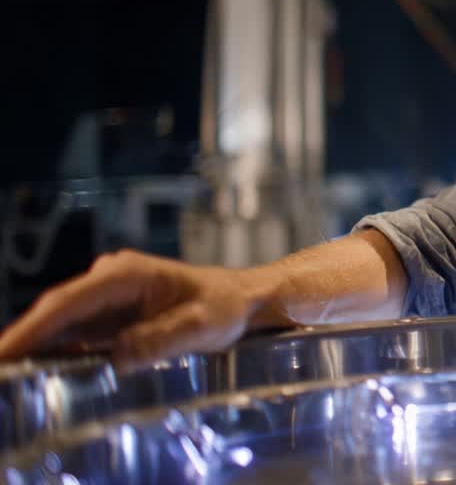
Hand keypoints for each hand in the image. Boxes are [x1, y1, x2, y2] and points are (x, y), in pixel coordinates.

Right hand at [0, 249, 282, 369]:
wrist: (241, 298)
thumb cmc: (225, 307)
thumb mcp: (202, 326)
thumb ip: (163, 339)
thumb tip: (120, 354)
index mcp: (127, 274)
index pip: (68, 302)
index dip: (32, 328)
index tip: (5, 351)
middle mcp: (110, 277)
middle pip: (56, 310)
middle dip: (23, 338)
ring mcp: (107, 292)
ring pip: (61, 320)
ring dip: (34, 344)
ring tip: (8, 371)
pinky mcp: (110, 310)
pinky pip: (75, 329)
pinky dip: (54, 347)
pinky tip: (33, 368)